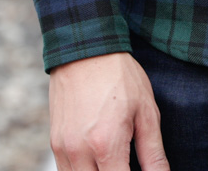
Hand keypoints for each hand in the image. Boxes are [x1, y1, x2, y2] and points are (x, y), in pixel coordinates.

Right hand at [48, 51, 169, 169]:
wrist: (86, 49)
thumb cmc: (121, 77)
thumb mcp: (146, 111)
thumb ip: (153, 153)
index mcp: (107, 145)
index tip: (140, 170)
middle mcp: (80, 153)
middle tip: (127, 163)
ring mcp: (63, 150)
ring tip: (115, 161)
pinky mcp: (54, 144)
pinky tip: (99, 161)